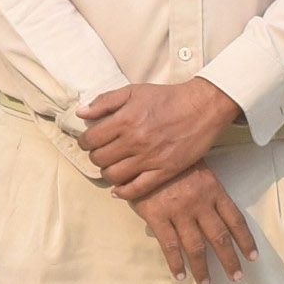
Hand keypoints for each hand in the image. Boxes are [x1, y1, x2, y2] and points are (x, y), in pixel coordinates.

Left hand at [80, 79, 244, 197]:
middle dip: (95, 157)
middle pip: (99, 159)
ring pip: (114, 176)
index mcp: (124, 119)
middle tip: (101, 153)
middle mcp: (135, 140)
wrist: (202, 107)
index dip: (84, 142)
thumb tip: (81, 113)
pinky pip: (137, 189)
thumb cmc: (168, 98)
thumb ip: (105, 101)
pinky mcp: (165, 170)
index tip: (88, 142)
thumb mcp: (133, 91)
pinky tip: (119, 189)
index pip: (90, 140)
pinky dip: (124, 192)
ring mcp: (150, 158)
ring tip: (111, 167)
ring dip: (107, 173)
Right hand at [118, 165, 258, 283]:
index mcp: (213, 189)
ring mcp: (179, 211)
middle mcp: (200, 203)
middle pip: (220, 238)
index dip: (245, 240)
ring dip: (203, 268)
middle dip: (230, 260)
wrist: (142, 148)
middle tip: (237, 277)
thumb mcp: (196, 166)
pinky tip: (180, 275)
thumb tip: (214, 214)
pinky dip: (176, 263)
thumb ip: (206, 191)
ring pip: (196, 247)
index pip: (235, 220)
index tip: (252, 256)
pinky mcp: (157, 216)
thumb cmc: (171, 158)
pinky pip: (170, 246)